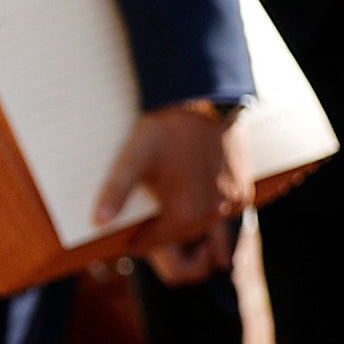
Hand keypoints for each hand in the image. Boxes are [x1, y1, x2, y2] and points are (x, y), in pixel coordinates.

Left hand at [100, 103, 247, 282]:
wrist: (207, 100)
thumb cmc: (167, 128)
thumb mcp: (134, 157)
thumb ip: (116, 190)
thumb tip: (99, 220)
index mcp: (185, 213)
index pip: (152, 243)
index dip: (134, 239)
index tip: (122, 234)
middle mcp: (212, 214)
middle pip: (177, 236)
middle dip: (158, 230)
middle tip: (142, 217)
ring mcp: (232, 203)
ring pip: (199, 225)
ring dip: (182, 220)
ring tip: (164, 203)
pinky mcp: (243, 192)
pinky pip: (220, 212)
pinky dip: (205, 209)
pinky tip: (191, 192)